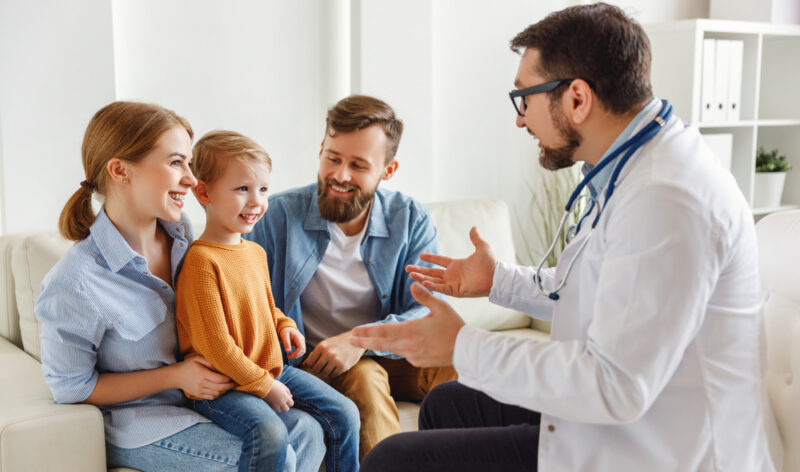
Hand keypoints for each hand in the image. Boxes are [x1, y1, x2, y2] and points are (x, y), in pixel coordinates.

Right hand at [172, 355, 234, 399]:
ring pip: (216, 394)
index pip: (219, 379)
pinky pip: (211, 397)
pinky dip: (218, 394)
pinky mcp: (198, 395)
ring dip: (225, 391)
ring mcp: (199, 391)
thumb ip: (209, 361)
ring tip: (230, 386)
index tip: (233, 376)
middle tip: (236, 383)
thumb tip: (221, 366)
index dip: (228, 379)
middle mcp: (201, 384)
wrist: (175, 376)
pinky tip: (222, 390)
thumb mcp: (197, 358)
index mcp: (202, 374)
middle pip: (220, 388)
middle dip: (230, 386)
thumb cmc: (188, 365)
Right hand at [264, 379, 292, 411]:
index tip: (287, 399)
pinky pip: (274, 410)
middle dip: (285, 406)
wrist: (263, 386)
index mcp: (285, 397)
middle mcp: (281, 402)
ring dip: (280, 408)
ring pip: (280, 411)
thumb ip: (288, 392)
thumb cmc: (274, 385)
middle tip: (283, 401)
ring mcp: (275, 405)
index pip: (291, 404)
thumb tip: (291, 397)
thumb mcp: (282, 386)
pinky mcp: (270, 406)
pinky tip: (274, 402)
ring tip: (278, 402)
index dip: (290, 402)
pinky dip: (275, 408)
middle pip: (286, 409)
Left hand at [280, 327, 305, 358]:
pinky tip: (291, 354)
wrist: (287, 328)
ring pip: (302, 352)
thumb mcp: (284, 335)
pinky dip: (296, 354)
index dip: (296, 353)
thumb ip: (286, 343)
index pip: (301, 348)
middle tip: (288, 356)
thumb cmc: (285, 330)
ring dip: (296, 355)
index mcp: (299, 337)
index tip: (289, 354)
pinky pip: (300, 351)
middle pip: (303, 351)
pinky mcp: (300, 344)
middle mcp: (302, 340)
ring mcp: (301, 342)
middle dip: (296, 355)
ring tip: (289, 355)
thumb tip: (288, 351)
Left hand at [303, 331, 365, 377]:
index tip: (315, 364)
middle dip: (317, 369)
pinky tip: (335, 367)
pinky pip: (333, 375)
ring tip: (328, 367)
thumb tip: (305, 364)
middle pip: (316, 369)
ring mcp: (336, 360)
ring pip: (324, 373)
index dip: (311, 365)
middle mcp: (328, 353)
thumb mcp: (325, 344)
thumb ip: (315, 353)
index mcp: (322, 346)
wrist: (355, 341)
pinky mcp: (343, 366)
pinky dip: (333, 373)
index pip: (310, 362)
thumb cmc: (337, 343)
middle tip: (322, 366)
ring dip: (325, 372)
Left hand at [350, 283, 464, 367]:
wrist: (466, 350)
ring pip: (392, 349)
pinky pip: (404, 354)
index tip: (354, 332)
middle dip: (365, 341)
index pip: (383, 331)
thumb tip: (413, 283)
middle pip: (381, 344)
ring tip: (366, 343)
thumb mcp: (441, 307)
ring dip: (379, 345)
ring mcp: (413, 355)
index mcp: (411, 330)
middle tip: (350, 340)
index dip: (367, 331)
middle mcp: (408, 345)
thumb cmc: (454, 327)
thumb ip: (424, 296)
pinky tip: (402, 344)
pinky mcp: (418, 362)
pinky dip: (399, 348)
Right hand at [406, 226, 495, 297]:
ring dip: (422, 277)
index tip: (420, 255)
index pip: (439, 261)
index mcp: (456, 264)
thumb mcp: (482, 247)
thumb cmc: (490, 263)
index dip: (430, 258)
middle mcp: (452, 274)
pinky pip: (441, 288)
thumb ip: (475, 238)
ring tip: (410, 275)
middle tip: (407, 269)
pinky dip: (432, 286)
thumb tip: (473, 227)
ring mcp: (453, 283)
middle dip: (419, 270)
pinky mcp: (455, 291)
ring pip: (433, 281)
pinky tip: (423, 282)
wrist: (496, 277)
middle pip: (432, 272)